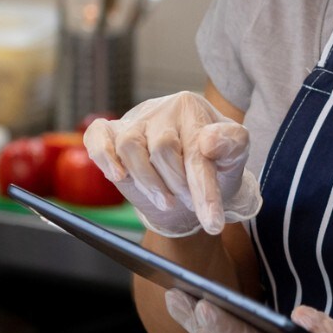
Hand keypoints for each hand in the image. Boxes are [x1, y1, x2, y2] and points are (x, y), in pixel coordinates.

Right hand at [83, 91, 258, 236]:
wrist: (189, 174)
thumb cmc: (212, 163)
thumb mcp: (234, 156)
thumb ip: (232, 144)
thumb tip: (209, 141)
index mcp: (192, 108)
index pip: (196, 151)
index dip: (204, 190)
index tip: (213, 223)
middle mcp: (162, 109)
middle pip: (162, 149)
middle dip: (177, 185)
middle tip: (187, 201)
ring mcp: (135, 119)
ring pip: (130, 146)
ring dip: (147, 181)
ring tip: (165, 200)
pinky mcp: (112, 131)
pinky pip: (98, 136)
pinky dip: (103, 155)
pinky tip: (117, 175)